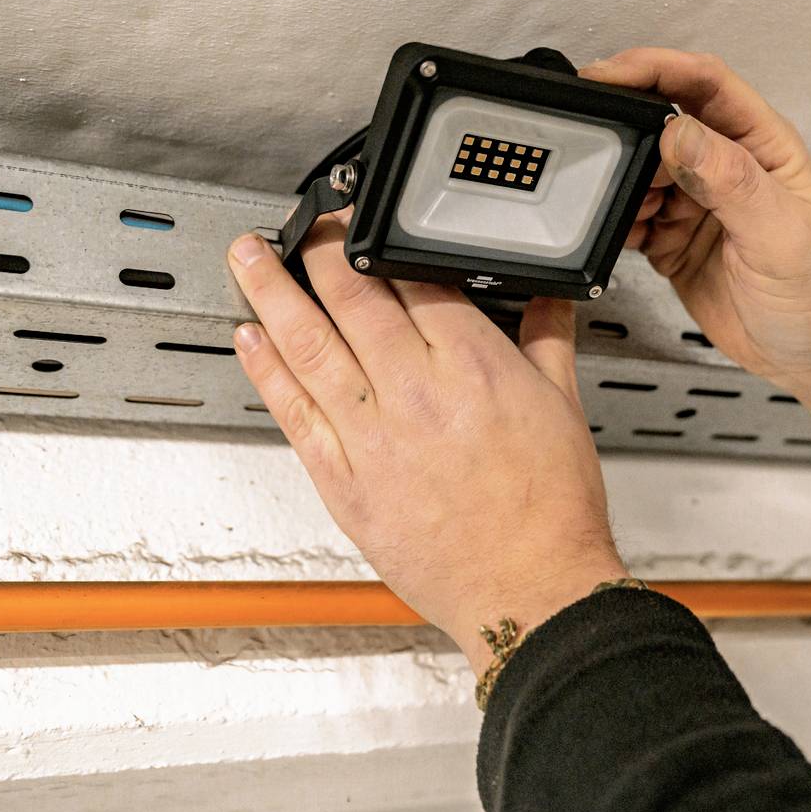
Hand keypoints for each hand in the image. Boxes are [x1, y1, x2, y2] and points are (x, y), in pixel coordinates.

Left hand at [227, 216, 626, 666]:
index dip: (381, 239)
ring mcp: (374, 436)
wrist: (530, 591)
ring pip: (309, 345)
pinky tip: (248, 338)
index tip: (362, 220)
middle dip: (319, 250)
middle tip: (300, 221)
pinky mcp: (344, 481)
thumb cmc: (549, 511)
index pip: (414, 279)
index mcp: (474, 366)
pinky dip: (266, 371)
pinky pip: (294, 413)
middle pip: (352, 298)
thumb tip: (550, 298)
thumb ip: (548, 339)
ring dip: (271, 292)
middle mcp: (416, 392)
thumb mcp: (563, 407)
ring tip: (247, 255)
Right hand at [583, 49, 810, 480]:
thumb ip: (731, 182)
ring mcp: (697, 203)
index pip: (703, 83)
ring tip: (621, 207)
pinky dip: (616, 223)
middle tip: (598, 150)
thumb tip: (679, 132)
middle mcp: (726, 166)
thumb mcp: (782, 236)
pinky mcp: (674, 240)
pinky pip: (632, 216)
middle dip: (625, 131)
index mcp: (762, 146)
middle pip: (661, 121)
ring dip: (620, 183)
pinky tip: (620, 234)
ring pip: (639, 169)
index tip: (608, 74)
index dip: (654, 68)